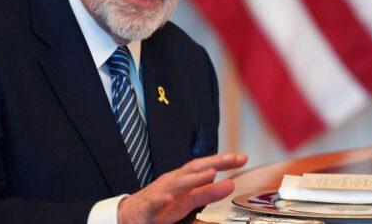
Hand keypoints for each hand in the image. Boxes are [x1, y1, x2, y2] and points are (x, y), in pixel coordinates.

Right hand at [117, 153, 247, 223]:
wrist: (129, 215)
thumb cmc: (159, 205)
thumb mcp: (187, 200)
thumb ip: (207, 193)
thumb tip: (229, 184)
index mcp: (182, 180)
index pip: (204, 166)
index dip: (222, 161)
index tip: (241, 158)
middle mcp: (172, 182)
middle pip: (194, 169)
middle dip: (213, 162)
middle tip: (232, 158)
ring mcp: (161, 193)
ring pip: (178, 184)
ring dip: (194, 178)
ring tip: (211, 173)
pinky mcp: (149, 208)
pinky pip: (155, 203)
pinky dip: (162, 199)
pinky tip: (170, 198)